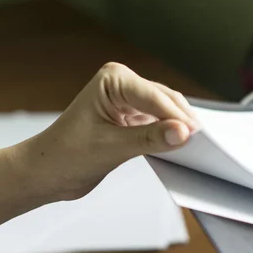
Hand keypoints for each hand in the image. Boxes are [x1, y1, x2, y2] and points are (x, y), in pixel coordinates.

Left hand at [13, 62, 199, 200]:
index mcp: (113, 80)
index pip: (154, 97)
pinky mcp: (133, 118)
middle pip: (165, 100)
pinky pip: (160, 122)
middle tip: (204, 143)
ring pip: (166, 110)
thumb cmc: (66, 156)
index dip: (175, 117)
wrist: (47, 172)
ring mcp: (129, 100)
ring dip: (179, 126)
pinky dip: (170, 134)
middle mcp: (122, 84)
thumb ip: (149, 139)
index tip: (195, 136)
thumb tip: (183, 132)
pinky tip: (182, 145)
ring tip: (198, 146)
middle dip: (182, 120)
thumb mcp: (111, 148)